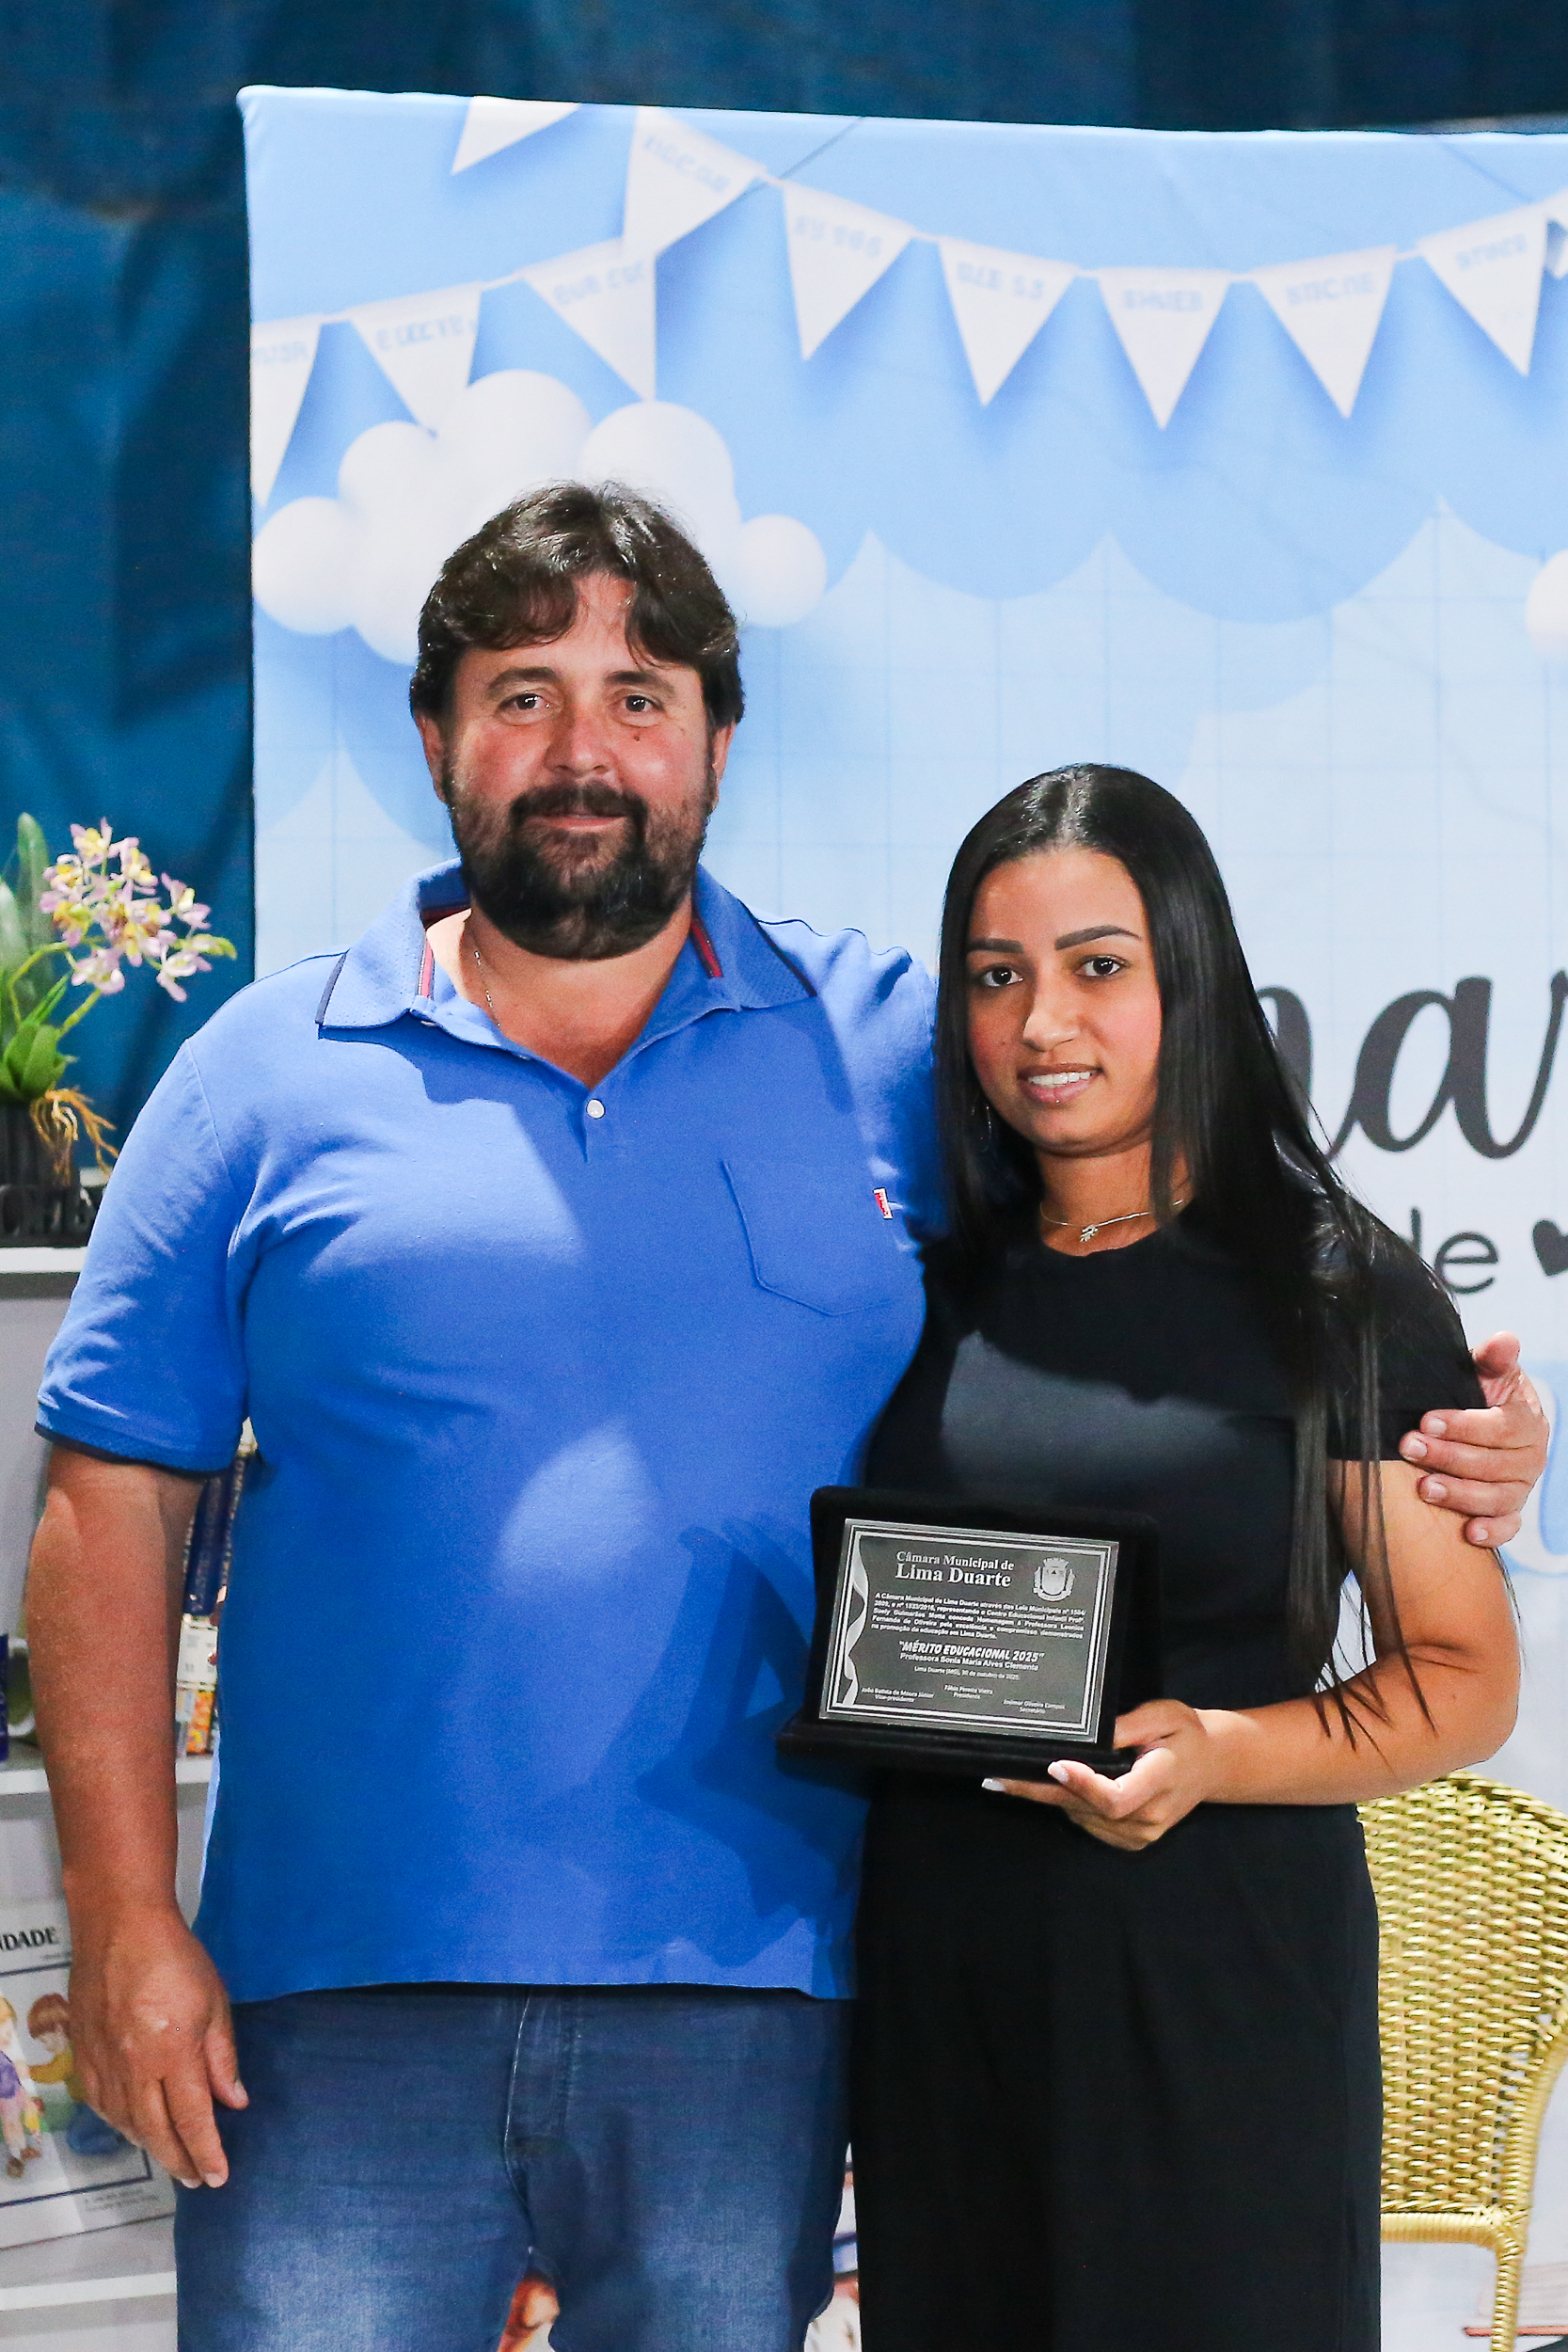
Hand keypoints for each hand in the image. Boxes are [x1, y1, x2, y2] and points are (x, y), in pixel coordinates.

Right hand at [68, 1905, 245, 2187]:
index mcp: (173, 2052)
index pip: (192, 2118)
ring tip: (172, 2157)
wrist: (120, 1927)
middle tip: (197, 2179)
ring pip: (126, 2123)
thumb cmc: (176, 1958)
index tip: (219, 2177)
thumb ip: (223, 2057)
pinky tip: (134, 2128)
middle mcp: (135, 2066)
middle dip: (179, 2160)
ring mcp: (105, 2063)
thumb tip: (234, 2102)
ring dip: (150, 2146)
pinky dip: (120, 2124)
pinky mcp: (84, 2055)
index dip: (206, 2151)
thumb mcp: (214, 2002)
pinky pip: (101, 2104)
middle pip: (156, 2130)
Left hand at [983, 1699, 1224, 1850]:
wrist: (1212, 1764)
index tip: (1055, 1764)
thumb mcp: (1164, 1714)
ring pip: (1082, 1817)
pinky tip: (1054, 1787)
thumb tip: (1090, 1734)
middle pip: (1087, 1809)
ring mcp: (1142, 1833)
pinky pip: (1089, 1825)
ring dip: (1050, 1798)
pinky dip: (1069, 1806)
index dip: (1083, 1785)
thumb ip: (1127, 1725)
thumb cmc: (1186, 1733)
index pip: (1116, 1796)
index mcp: (1162, 1781)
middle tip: (998, 1779)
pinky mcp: (1133, 1841)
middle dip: (1039, 1792)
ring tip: (1016, 1775)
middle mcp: (1151, 1816)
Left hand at [1399, 1332, 1547, 1547]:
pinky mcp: (1509, 1510)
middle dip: (1448, 1457)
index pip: (1500, 1427)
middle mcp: (1531, 1457)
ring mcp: (1521, 1486)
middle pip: (1494, 1464)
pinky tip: (1467, 1533)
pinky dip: (1492, 1532)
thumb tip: (1504, 1340)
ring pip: (1497, 1498)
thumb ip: (1492, 1358)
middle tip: (1409, 1448)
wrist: (1474, 1419)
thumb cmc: (1477, 1393)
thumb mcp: (1483, 1371)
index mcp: (1527, 1420)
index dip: (1463, 1425)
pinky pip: (1507, 1527)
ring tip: (1424, 1487)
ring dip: (1459, 1494)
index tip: (1425, 1421)